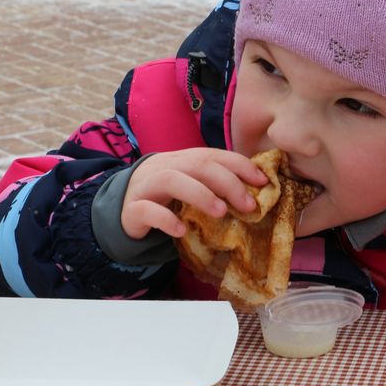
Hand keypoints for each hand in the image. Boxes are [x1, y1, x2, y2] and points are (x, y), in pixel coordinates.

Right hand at [121, 148, 268, 239]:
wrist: (122, 208)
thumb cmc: (165, 198)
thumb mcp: (190, 185)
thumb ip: (214, 183)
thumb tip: (256, 191)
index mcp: (183, 160)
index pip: (214, 154)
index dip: (240, 165)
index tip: (263, 181)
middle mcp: (165, 167)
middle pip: (198, 164)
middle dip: (227, 182)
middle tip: (248, 205)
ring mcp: (146, 186)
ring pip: (171, 180)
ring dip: (200, 194)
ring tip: (221, 212)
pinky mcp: (132, 209)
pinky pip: (147, 210)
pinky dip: (165, 219)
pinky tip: (181, 231)